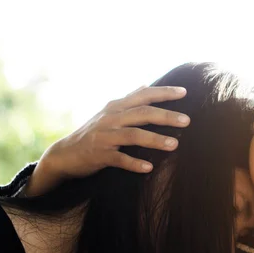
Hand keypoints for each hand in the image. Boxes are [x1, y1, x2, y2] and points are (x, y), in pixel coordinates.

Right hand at [24, 85, 189, 196]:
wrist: (65, 154)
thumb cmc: (93, 132)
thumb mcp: (109, 112)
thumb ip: (129, 100)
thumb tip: (145, 84)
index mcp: (116, 107)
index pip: (144, 95)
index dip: (164, 92)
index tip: (184, 91)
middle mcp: (111, 118)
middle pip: (142, 114)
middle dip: (165, 116)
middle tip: (187, 120)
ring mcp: (105, 137)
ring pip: (133, 135)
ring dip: (154, 139)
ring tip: (174, 145)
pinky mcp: (100, 155)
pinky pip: (119, 159)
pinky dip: (134, 164)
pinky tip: (149, 168)